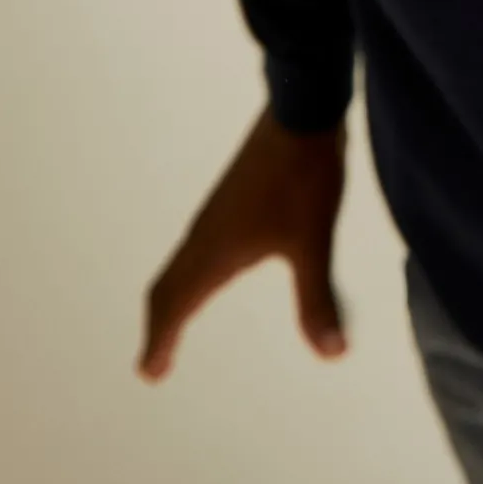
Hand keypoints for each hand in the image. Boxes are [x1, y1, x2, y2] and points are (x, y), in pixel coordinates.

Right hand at [136, 103, 349, 379]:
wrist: (301, 110)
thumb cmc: (305, 176)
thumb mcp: (314, 242)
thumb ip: (318, 299)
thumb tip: (332, 353)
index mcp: (214, 251)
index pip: (174, 305)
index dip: (159, 341)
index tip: (150, 374)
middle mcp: (205, 234)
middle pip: (167, 288)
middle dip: (159, 325)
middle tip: (154, 360)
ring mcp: (215, 213)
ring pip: (179, 264)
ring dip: (172, 298)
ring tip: (175, 322)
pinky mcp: (230, 197)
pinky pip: (195, 246)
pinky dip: (189, 272)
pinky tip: (214, 268)